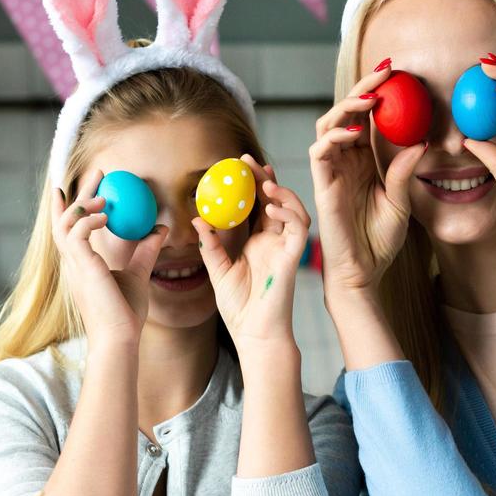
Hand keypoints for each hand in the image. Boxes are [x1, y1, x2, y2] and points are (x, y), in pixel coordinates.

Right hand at [51, 169, 168, 347]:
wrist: (120, 337)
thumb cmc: (124, 313)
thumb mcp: (138, 273)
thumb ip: (145, 250)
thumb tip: (160, 229)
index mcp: (81, 264)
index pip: (66, 230)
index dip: (64, 207)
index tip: (67, 187)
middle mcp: (73, 263)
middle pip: (63, 220)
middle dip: (77, 193)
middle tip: (97, 173)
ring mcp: (74, 266)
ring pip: (65, 224)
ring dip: (83, 205)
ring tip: (104, 197)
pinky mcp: (82, 268)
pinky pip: (77, 234)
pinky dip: (89, 220)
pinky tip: (106, 216)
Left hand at [194, 156, 310, 344]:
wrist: (254, 333)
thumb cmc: (238, 308)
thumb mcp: (217, 270)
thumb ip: (211, 244)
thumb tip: (198, 218)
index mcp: (256, 242)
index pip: (255, 206)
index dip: (249, 185)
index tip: (235, 167)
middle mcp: (272, 241)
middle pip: (273, 201)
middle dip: (263, 178)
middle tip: (247, 161)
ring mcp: (285, 247)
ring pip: (291, 209)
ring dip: (280, 192)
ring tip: (264, 182)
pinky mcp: (293, 256)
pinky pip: (298, 228)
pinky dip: (288, 213)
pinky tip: (270, 208)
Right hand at [308, 65, 425, 297]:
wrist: (364, 271)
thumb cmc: (380, 240)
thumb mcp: (401, 201)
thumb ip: (404, 172)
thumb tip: (421, 142)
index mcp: (364, 160)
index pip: (368, 117)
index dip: (378, 94)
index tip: (397, 73)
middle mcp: (346, 160)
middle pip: (346, 112)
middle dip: (363, 90)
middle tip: (384, 74)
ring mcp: (332, 171)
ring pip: (328, 124)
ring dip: (347, 107)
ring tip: (371, 99)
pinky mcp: (322, 184)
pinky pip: (319, 152)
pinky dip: (333, 137)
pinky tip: (354, 132)